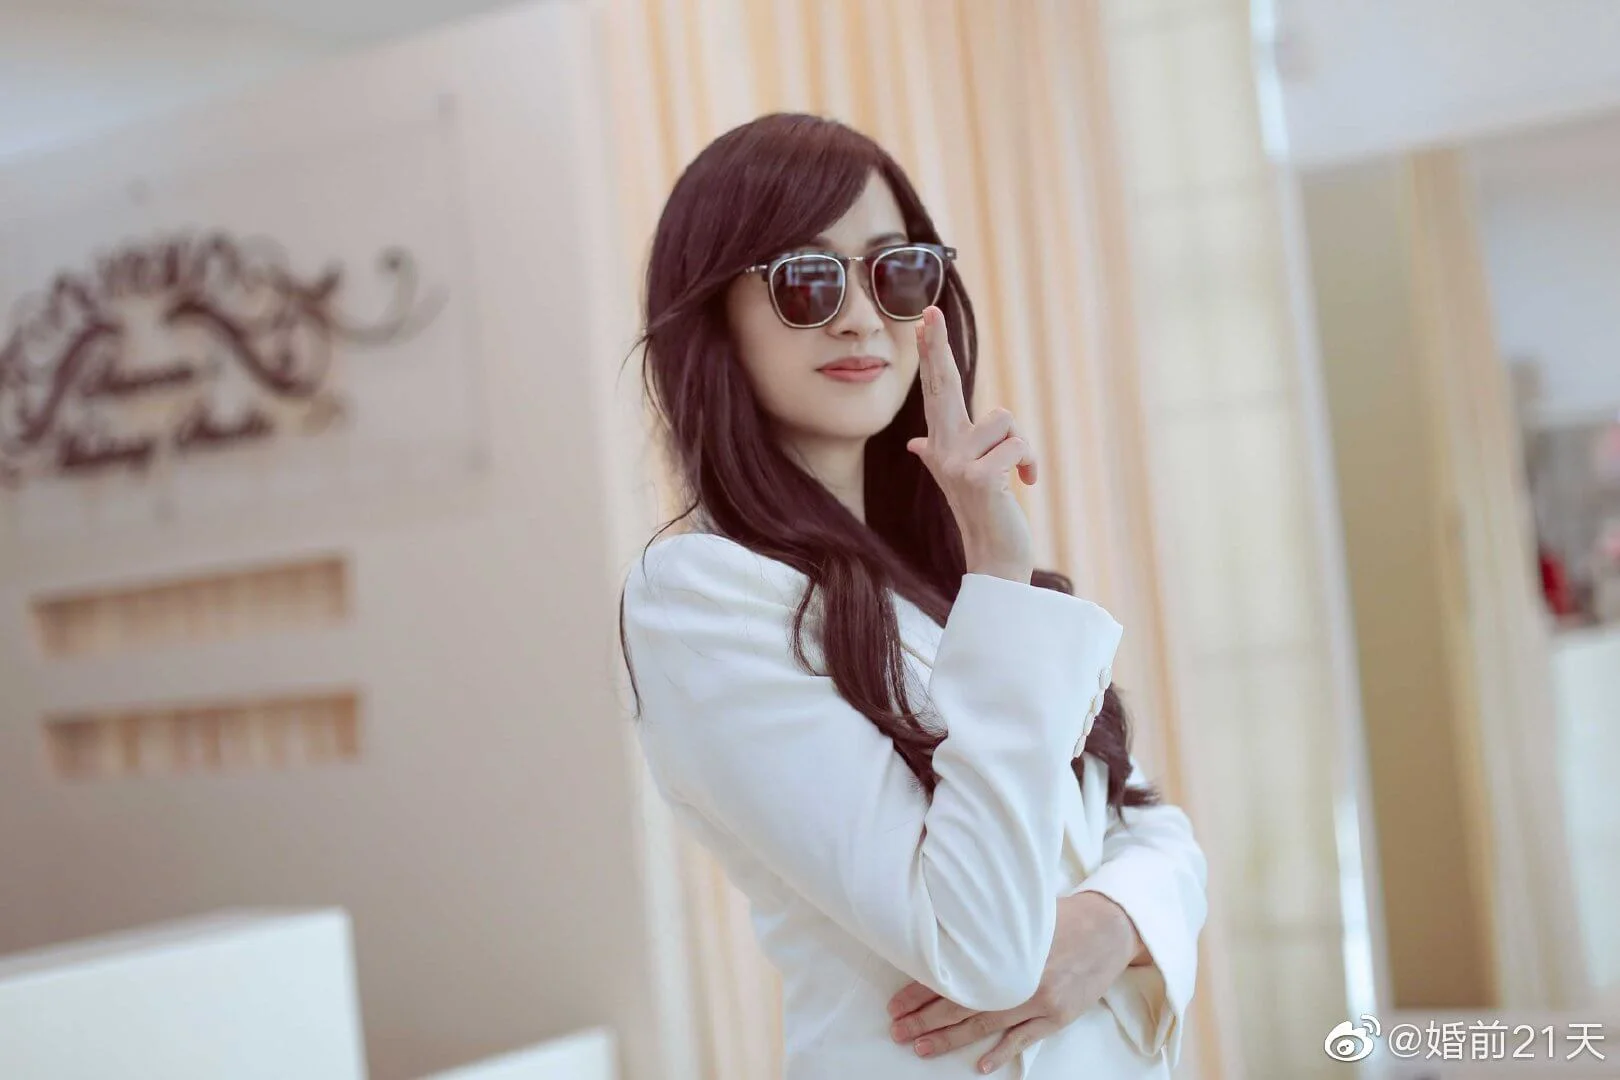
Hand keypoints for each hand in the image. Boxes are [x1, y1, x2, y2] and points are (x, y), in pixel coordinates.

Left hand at [886, 892, 1145, 1073]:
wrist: (1110, 929)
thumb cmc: (1063, 916)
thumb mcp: (1020, 913)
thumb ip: (986, 926)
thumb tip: (946, 932)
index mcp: (1004, 950)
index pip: (953, 976)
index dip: (921, 990)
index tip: (896, 1002)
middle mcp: (1018, 978)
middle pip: (962, 1004)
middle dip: (925, 1019)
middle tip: (897, 1029)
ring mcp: (1039, 1001)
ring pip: (985, 1024)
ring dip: (950, 1038)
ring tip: (920, 1047)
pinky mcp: (1058, 1016)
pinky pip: (1024, 1038)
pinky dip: (1001, 1051)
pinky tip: (980, 1065)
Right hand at [905, 306, 1036, 583]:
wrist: (995, 556)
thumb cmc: (986, 513)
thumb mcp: (959, 478)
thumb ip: (936, 454)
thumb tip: (915, 444)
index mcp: (940, 444)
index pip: (935, 390)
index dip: (932, 354)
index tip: (926, 319)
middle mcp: (941, 450)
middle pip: (943, 387)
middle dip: (937, 349)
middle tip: (930, 312)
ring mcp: (957, 464)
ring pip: (1006, 422)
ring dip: (1021, 448)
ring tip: (1015, 476)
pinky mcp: (978, 478)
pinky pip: (1018, 447)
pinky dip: (1029, 464)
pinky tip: (1024, 486)